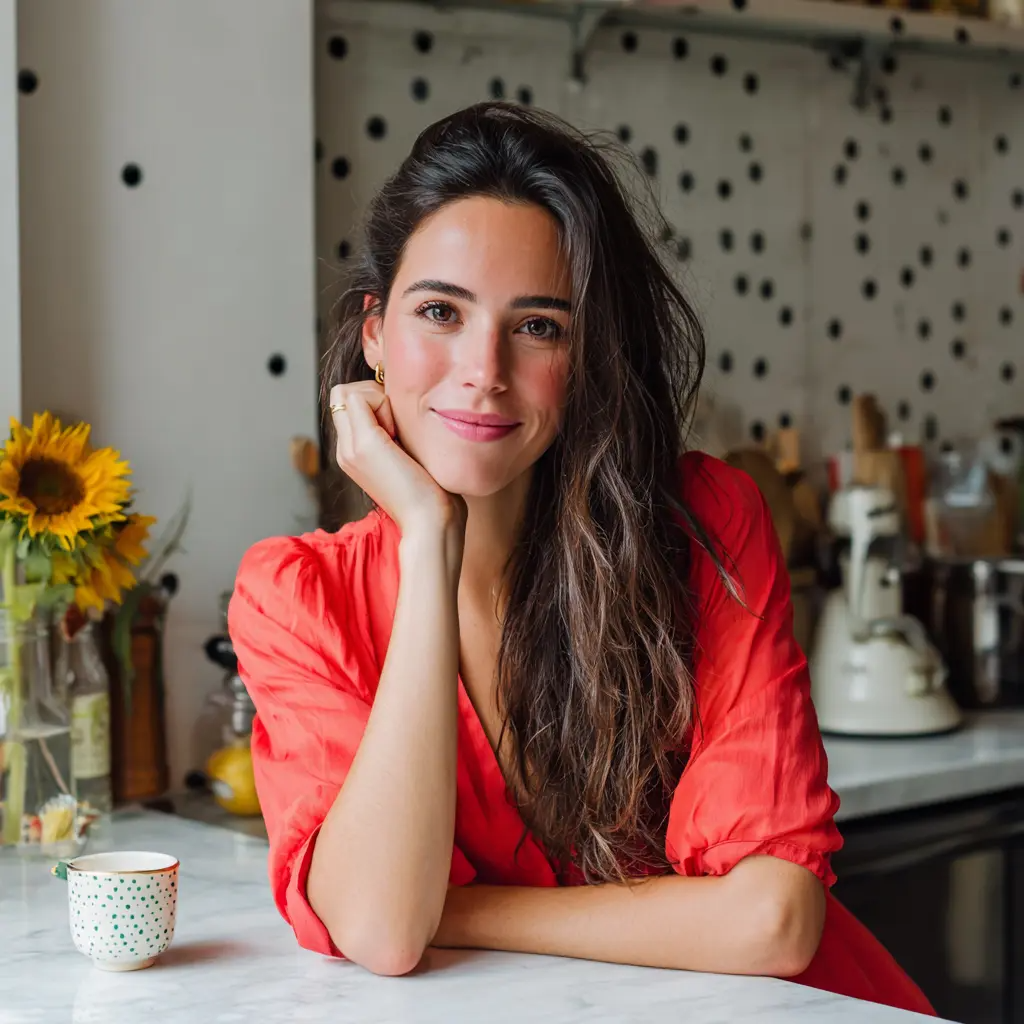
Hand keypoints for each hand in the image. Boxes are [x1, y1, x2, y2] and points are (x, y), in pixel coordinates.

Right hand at [329, 381, 466, 537]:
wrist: (430, 522)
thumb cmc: (432, 493)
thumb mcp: (408, 456)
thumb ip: (398, 434)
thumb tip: (404, 407)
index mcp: (354, 453)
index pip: (348, 403)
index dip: (375, 401)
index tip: (400, 428)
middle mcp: (345, 450)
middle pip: (343, 394)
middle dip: (374, 396)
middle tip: (399, 427)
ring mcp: (349, 448)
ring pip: (348, 392)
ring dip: (379, 400)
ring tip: (399, 434)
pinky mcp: (363, 445)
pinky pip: (360, 397)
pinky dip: (384, 404)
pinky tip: (400, 436)